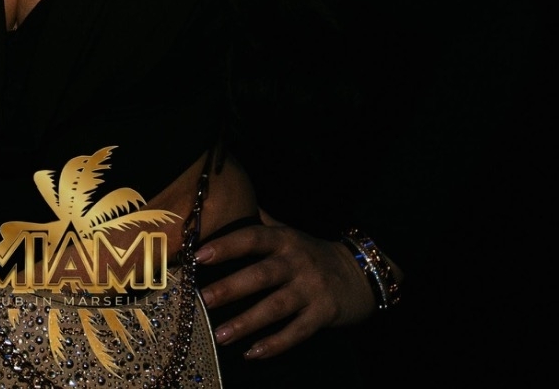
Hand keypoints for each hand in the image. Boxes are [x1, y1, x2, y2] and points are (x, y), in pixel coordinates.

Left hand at [194, 210, 377, 359]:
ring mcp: (311, 289)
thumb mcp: (289, 232)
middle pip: (261, 275)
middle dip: (231, 288)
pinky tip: (252, 353)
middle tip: (203, 299)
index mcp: (285, 240)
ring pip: (276, 307)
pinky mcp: (324, 314)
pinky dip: (275, 344)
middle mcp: (297, 262)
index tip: (199, 256)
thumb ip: (261, 222)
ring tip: (220, 335)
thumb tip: (230, 204)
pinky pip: (297, 332)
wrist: (360, 272)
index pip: (252, 238)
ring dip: (247, 322)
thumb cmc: (312, 252)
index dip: (227, 246)